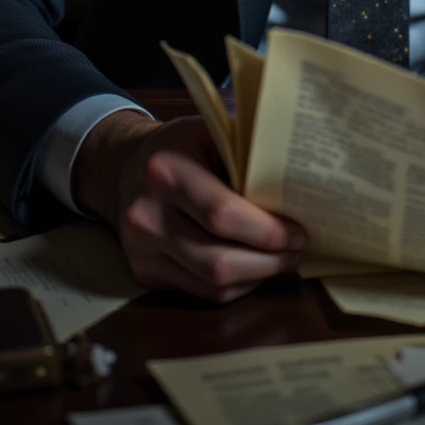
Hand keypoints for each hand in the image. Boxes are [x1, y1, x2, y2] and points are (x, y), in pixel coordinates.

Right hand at [72, 111, 306, 301]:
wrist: (125, 167)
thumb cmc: (182, 145)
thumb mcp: (211, 131)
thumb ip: (247, 155)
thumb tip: (299, 185)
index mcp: (166, 171)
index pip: (221, 214)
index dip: (266, 230)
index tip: (297, 229)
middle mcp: (147, 214)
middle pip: (218, 260)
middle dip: (268, 260)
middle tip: (297, 248)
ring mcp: (142, 249)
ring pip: (212, 284)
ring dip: (256, 277)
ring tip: (282, 258)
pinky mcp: (145, 273)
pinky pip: (201, 293)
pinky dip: (236, 285)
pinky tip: (254, 267)